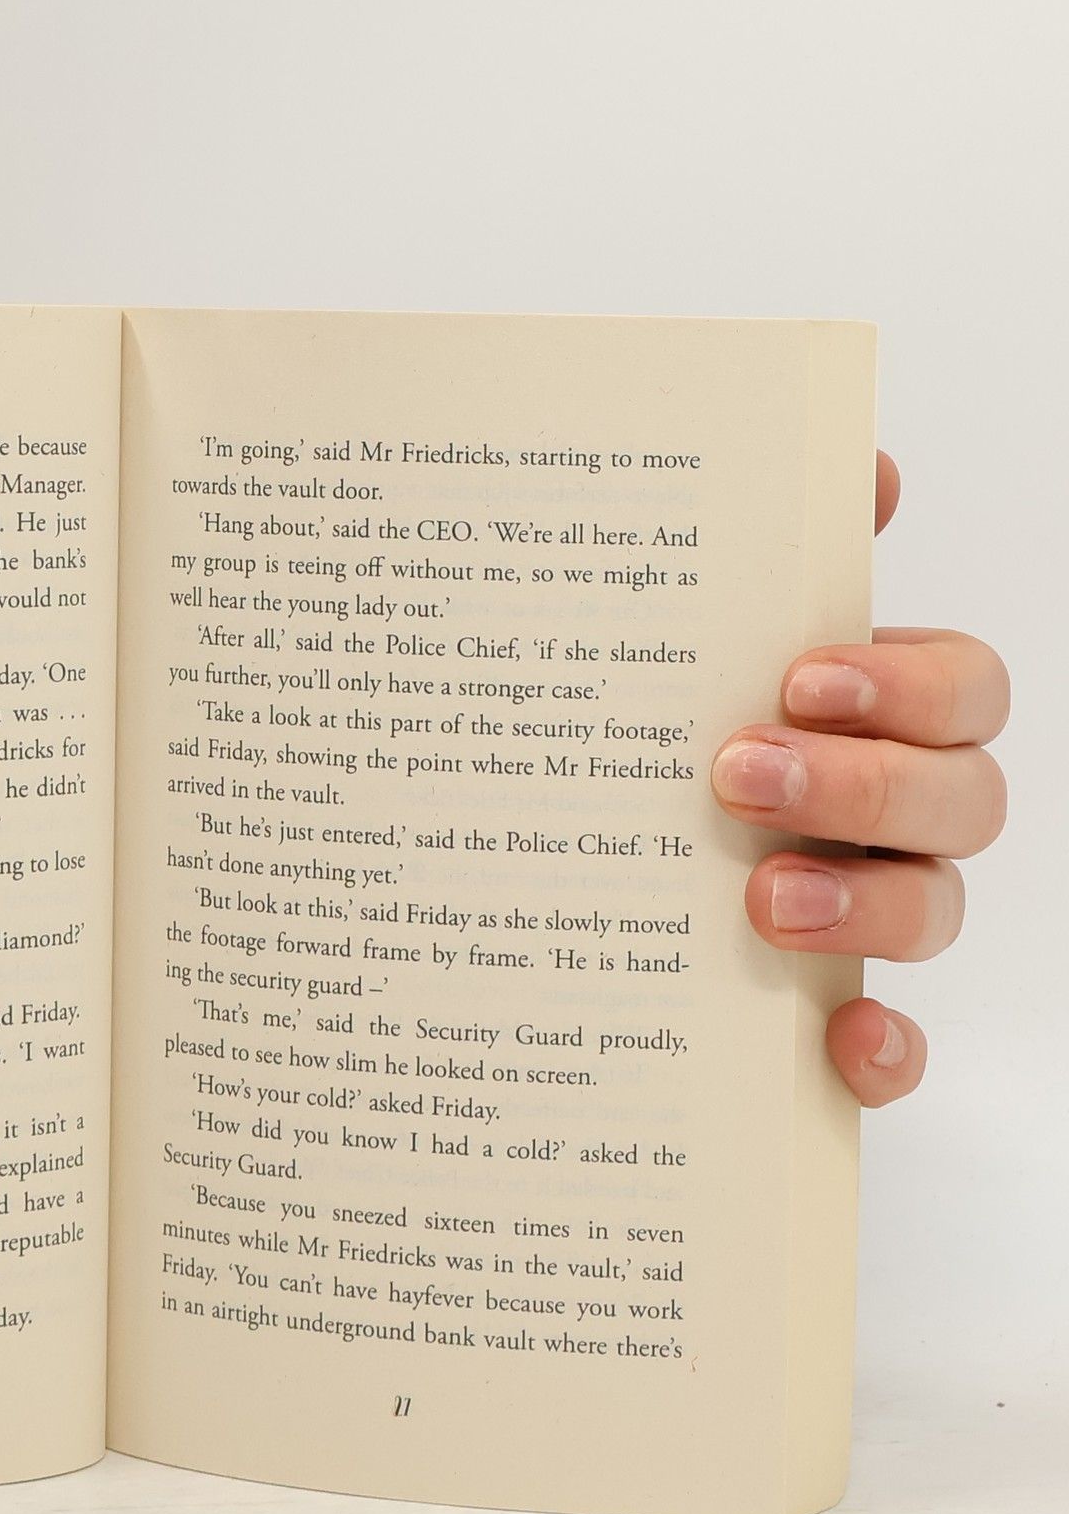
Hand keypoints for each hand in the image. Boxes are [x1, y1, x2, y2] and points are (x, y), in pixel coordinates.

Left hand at [710, 452, 1007, 1104]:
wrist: (550, 873)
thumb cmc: (650, 738)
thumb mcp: (681, 650)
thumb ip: (760, 568)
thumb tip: (861, 463)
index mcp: (874, 718)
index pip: (962, 689)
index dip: (906, 682)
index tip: (799, 676)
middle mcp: (891, 816)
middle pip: (963, 795)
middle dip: (864, 780)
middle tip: (738, 772)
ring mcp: (869, 913)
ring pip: (938, 909)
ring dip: (869, 900)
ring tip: (761, 894)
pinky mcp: (828, 1014)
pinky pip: (896, 1048)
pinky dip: (884, 1050)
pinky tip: (842, 1040)